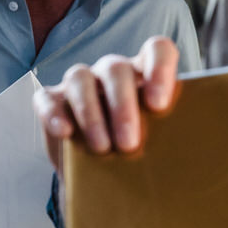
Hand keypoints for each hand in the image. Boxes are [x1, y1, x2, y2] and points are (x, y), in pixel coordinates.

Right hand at [34, 36, 180, 172]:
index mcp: (146, 74)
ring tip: (102, 148)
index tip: (158, 104)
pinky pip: (47, 99)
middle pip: (117, 70)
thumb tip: (180, 159)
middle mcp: (113, 72)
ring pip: (81, 78)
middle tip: (129, 143)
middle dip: (122, 106)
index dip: (159, 69)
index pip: (157, 50)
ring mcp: (81, 82)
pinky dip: (54, 115)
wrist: (101, 177)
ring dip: (91, 114)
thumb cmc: (136, 153)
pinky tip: (65, 133)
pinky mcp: (53, 101)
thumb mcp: (155, 145)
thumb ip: (168, 138)